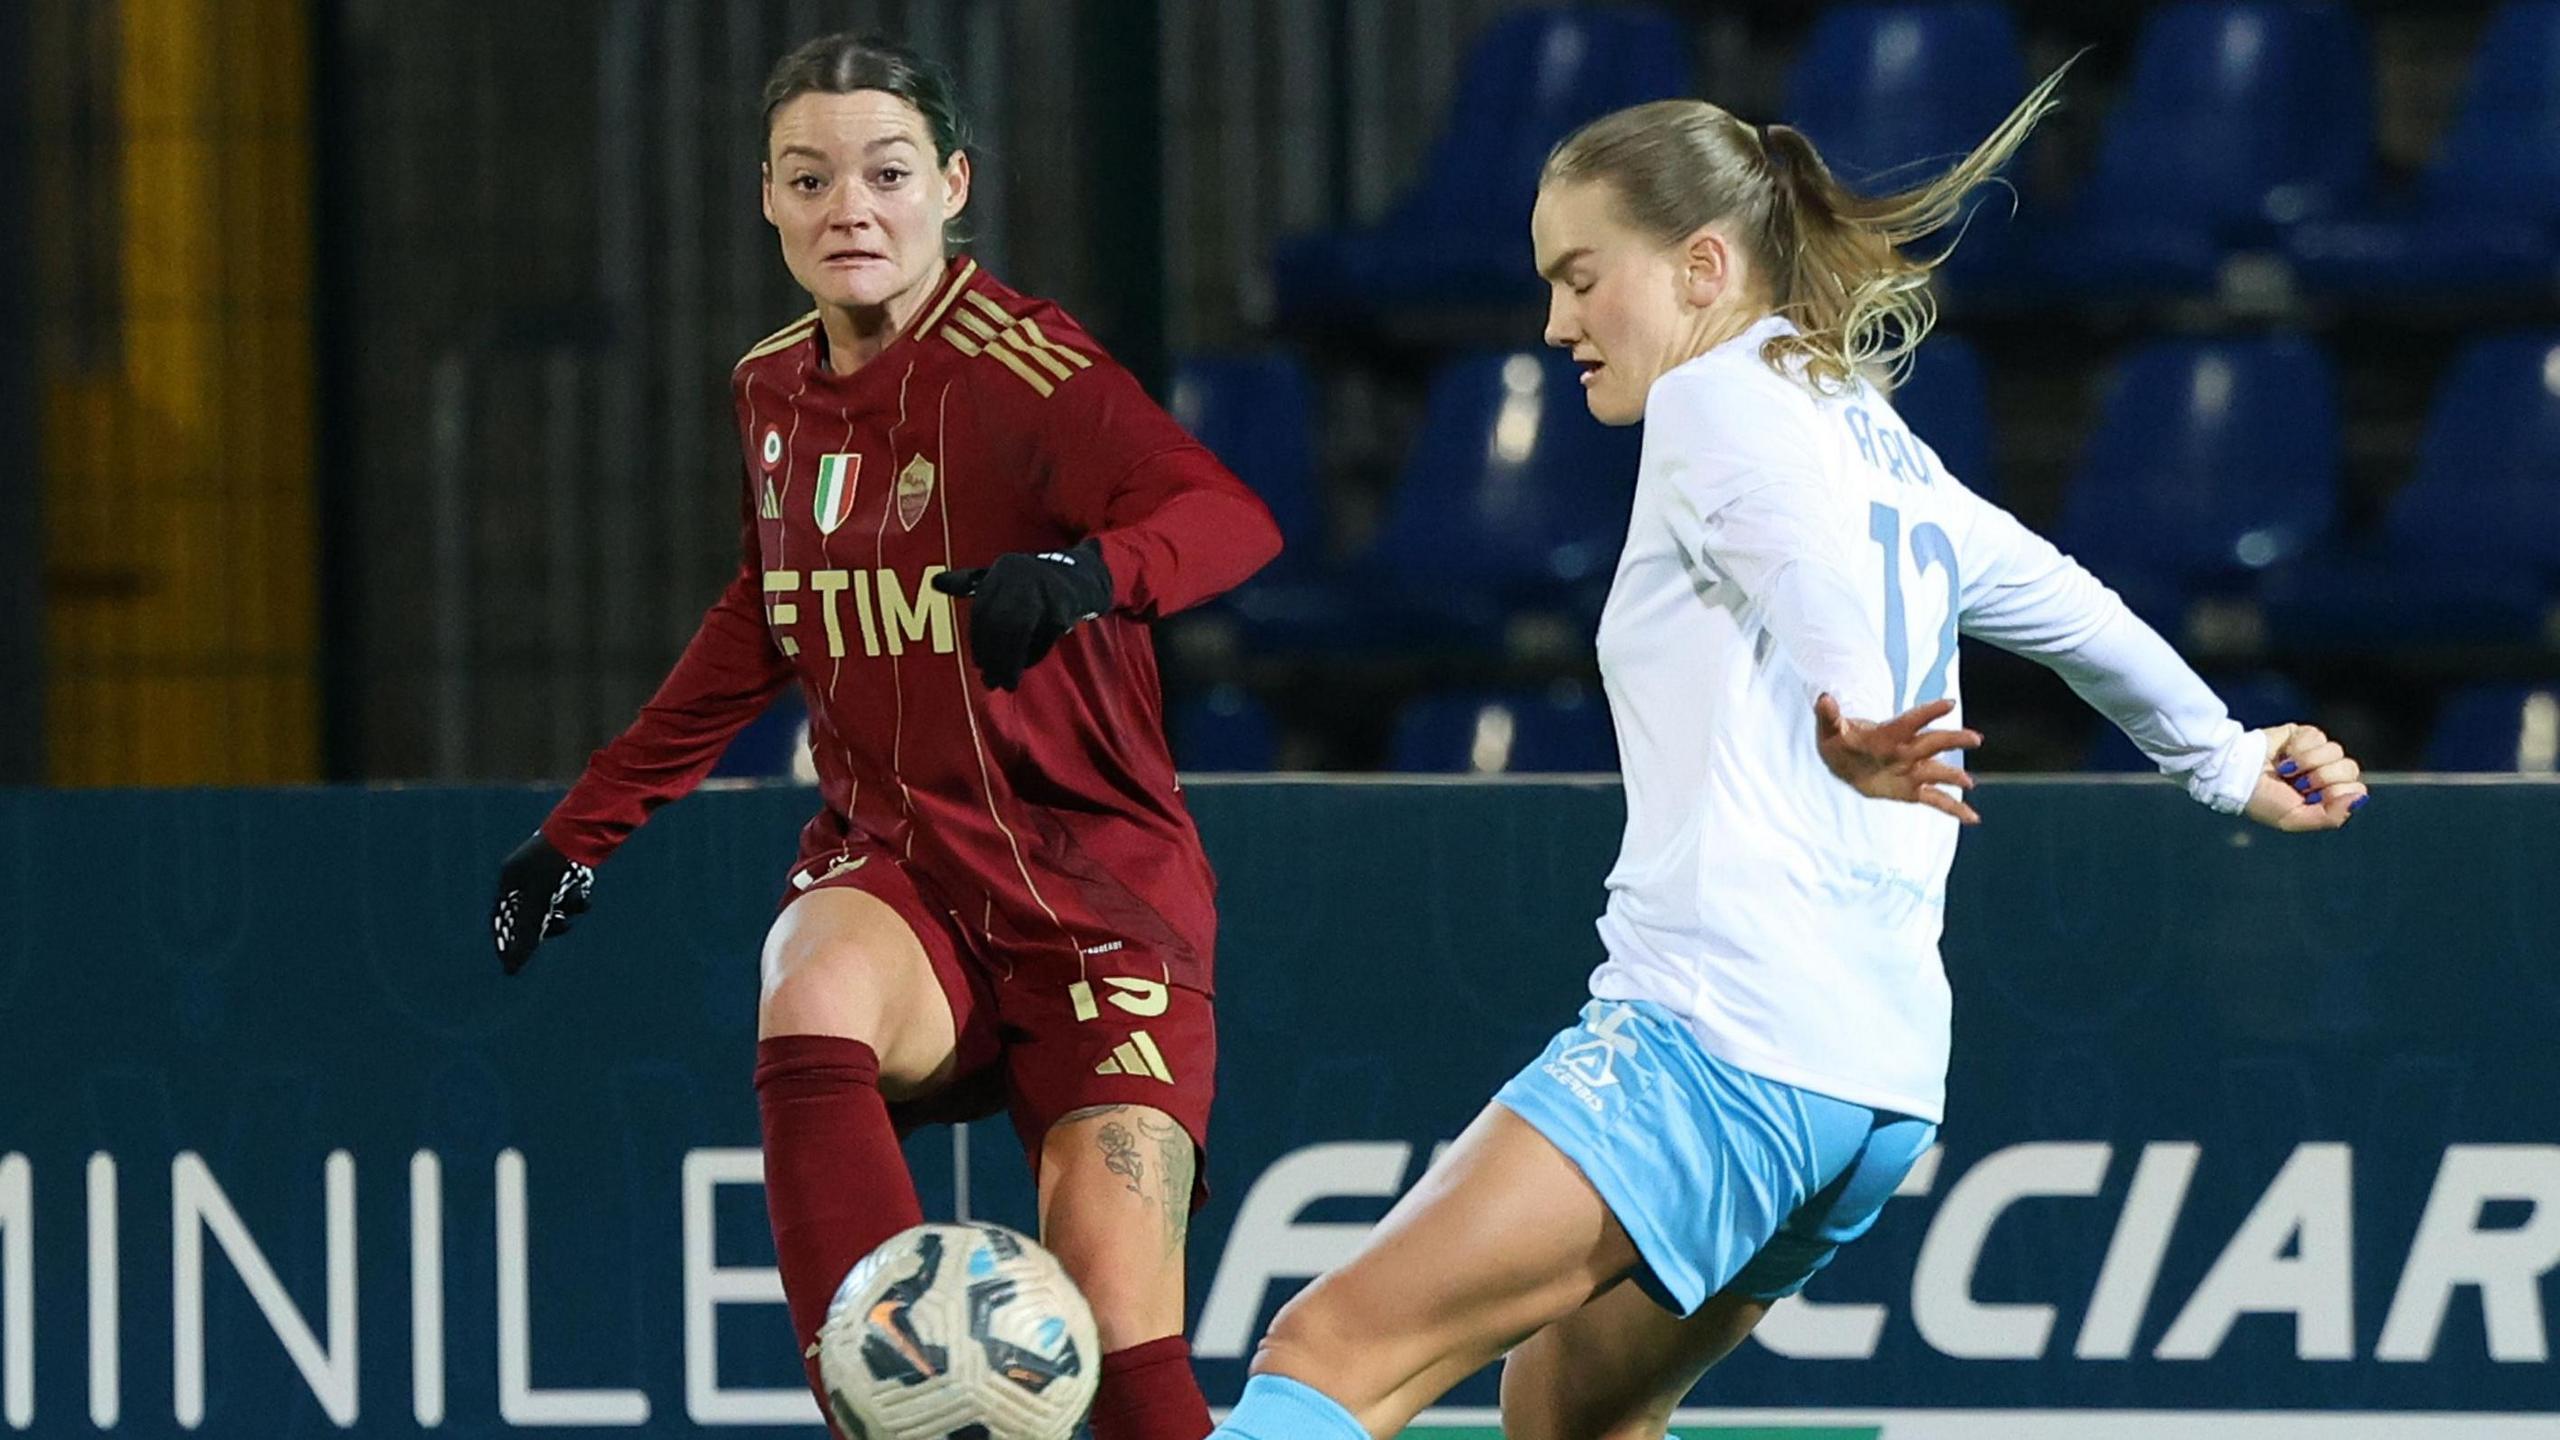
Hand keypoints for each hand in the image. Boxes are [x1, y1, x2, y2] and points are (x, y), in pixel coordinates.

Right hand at [490, 831, 594, 974]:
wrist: (589, 826)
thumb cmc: (557, 862)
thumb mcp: (540, 901)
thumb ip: (526, 935)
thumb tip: (510, 969)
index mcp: (510, 878)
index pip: (503, 918)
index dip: (510, 941)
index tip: (515, 961)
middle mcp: (525, 873)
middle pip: (531, 914)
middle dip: (548, 922)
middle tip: (561, 924)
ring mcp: (546, 869)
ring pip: (554, 904)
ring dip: (567, 907)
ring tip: (578, 899)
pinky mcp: (567, 866)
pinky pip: (569, 892)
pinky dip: (577, 895)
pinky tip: (585, 890)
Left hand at [931, 538, 1113, 690]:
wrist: (1082, 577)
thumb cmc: (1034, 582)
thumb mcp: (1003, 576)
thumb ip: (970, 582)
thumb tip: (935, 583)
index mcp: (1004, 568)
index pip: (983, 611)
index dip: (979, 641)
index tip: (979, 664)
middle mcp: (1022, 576)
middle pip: (1000, 624)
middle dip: (993, 656)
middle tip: (990, 681)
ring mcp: (1044, 592)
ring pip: (1018, 634)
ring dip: (1010, 663)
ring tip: (1005, 683)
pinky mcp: (1062, 608)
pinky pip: (1042, 639)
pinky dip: (1032, 656)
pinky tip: (1025, 666)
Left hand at [1814, 694, 1984, 823]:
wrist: (1844, 761)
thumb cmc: (1840, 741)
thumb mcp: (1829, 729)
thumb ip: (1829, 716)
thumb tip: (1823, 700)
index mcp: (1888, 734)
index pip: (1911, 721)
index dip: (1928, 712)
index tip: (1949, 704)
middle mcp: (1906, 750)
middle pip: (1933, 743)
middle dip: (1953, 740)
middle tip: (1975, 738)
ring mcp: (1912, 770)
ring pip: (1938, 771)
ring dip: (1953, 777)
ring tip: (1968, 783)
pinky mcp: (1912, 790)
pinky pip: (1936, 799)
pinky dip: (1954, 808)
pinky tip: (1972, 818)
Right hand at [2242, 723, 2370, 831]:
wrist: (2235, 772)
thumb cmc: (2260, 800)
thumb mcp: (2293, 820)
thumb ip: (2331, 817)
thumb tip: (2359, 798)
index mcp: (2325, 797)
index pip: (2356, 790)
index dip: (2338, 792)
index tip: (2313, 796)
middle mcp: (2324, 775)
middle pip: (2350, 769)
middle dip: (2322, 776)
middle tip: (2299, 783)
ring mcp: (2316, 754)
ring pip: (2336, 751)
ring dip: (2308, 762)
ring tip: (2287, 769)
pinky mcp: (2304, 735)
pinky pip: (2318, 736)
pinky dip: (2299, 747)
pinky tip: (2284, 755)